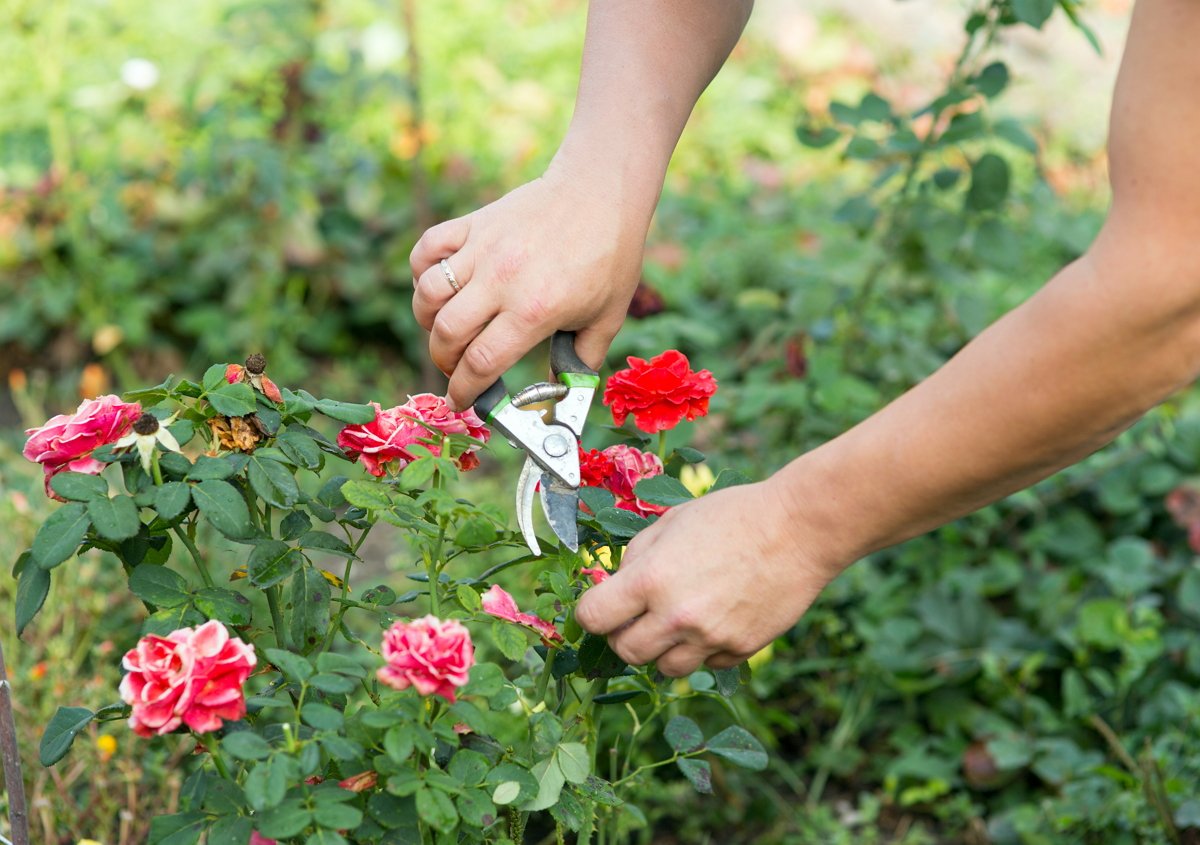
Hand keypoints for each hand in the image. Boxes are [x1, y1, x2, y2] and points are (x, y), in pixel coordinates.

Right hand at [410, 162, 652, 409]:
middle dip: (444, 362)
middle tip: (456, 368)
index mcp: (535, 310)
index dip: (464, 391)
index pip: (481, 363)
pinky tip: (436, 285)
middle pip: (446, 334)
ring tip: (445, 330)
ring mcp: (483, 249)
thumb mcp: (607, 317)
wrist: (601, 192)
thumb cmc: (610, 257)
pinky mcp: (474, 224)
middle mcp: (502, 280)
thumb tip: (562, 396)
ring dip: (427, 321)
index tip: (460, 402)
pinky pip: (427, 250)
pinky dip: (419, 272)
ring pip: (427, 294)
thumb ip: (582, 360)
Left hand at [574, 478, 845, 677]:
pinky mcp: (740, 651)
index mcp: (651, 579)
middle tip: (637, 615)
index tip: (601, 606)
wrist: (798, 530)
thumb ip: (637, 556)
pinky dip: (703, 650)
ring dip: (662, 648)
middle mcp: (676, 617)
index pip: (593, 618)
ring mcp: (710, 639)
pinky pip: (706, 664)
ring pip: (664, 668)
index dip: (591, 613)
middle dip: (624, 634)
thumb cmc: (733, 516)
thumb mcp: (672, 522)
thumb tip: (614, 585)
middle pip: (625, 651)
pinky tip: (716, 618)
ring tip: (679, 618)